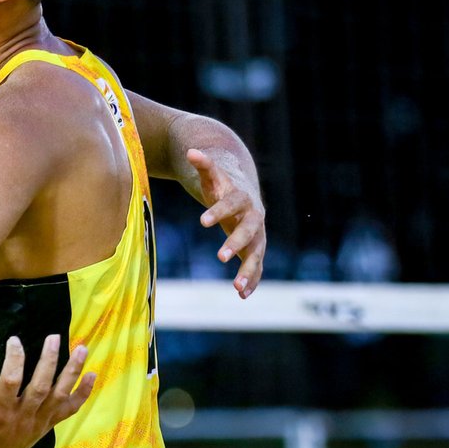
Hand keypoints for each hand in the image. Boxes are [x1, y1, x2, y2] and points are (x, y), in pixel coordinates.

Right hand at [0, 335, 94, 447]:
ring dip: (72, 372)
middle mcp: (21, 418)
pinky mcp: (46, 425)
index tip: (14, 340)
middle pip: (39, 388)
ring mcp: (37, 422)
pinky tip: (93, 374)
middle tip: (53, 337)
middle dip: (48, 362)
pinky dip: (83, 394)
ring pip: (58, 396)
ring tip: (81, 348)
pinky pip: (68, 409)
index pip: (10, 384)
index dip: (14, 362)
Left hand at [187, 147, 265, 298]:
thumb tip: (191, 151)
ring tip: (236, 287)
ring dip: (248, 270)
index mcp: (242, 197)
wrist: (242, 193)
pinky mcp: (255, 248)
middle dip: (235, 243)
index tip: (201, 221)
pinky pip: (257, 266)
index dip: (217, 211)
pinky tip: (242, 296)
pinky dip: (252, 280)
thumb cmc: (222, 185)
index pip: (231, 203)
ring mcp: (257, 234)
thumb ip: (203, 164)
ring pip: (256, 253)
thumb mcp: (212, 175)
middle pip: (248, 230)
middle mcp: (254, 217)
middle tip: (219, 256)